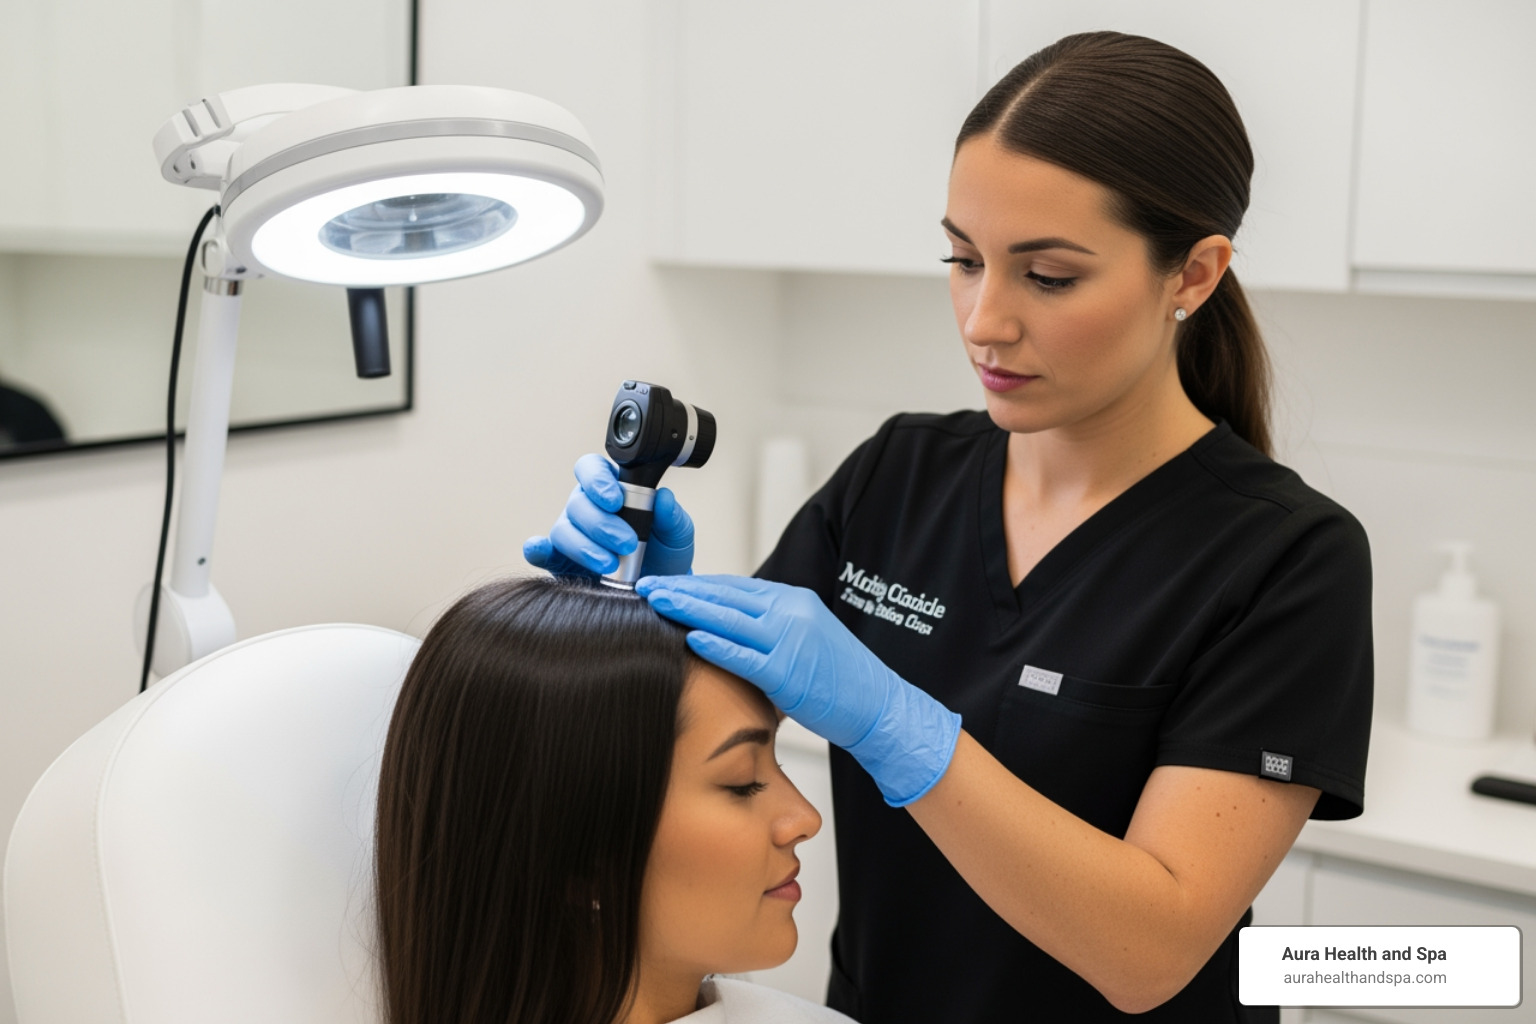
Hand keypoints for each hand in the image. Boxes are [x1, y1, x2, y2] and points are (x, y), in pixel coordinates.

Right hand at [523, 454, 694, 576]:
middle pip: (577, 502)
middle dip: (601, 524)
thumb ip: (672, 516)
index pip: (592, 469)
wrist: (658, 588)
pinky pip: (541, 551)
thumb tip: (664, 499)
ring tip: (609, 564)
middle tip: (627, 542)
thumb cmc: (664, 553)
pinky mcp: (560, 560)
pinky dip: (537, 550)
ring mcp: (571, 532)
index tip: (616, 501)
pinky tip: (540, 551)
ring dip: (584, 546)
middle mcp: (586, 506)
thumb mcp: (678, 534)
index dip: (598, 481)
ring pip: (563, 529)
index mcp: (611, 488)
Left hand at [636, 574, 960, 806]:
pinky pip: (744, 655)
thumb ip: (766, 631)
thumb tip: (723, 630)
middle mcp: (791, 612)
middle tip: (647, 585)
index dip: (697, 584)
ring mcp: (791, 640)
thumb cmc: (838, 681)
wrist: (879, 706)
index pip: (734, 587)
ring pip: (729, 618)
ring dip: (688, 608)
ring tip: (656, 602)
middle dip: (683, 590)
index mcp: (792, 601)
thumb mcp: (802, 641)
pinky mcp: (789, 672)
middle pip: (726, 594)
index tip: (667, 583)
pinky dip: (716, 644)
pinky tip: (690, 637)